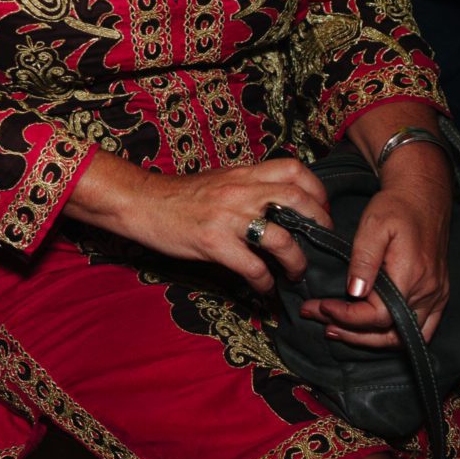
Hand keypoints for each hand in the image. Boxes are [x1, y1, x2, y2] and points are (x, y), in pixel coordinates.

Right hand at [105, 156, 331, 294]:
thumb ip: (248, 188)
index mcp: (243, 173)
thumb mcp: (219, 181)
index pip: (295, 170)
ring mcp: (228, 217)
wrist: (140, 202)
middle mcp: (241, 191)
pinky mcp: (213, 242)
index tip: (319, 210)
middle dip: (318, 225)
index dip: (317, 191)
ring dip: (296, 262)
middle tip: (319, 243)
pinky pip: (253, 267)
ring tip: (295, 273)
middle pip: (299, 202)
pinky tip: (263, 288)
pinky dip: (265, 283)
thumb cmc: (179, 195)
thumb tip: (279, 207)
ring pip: (283, 240)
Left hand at [301, 151, 451, 347]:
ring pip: (405, 338)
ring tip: (337, 329)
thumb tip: (354, 292)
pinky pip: (420, 330)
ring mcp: (436, 297)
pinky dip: (392, 335)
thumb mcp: (374, 225)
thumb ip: (364, 260)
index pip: (378, 316)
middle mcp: (428, 293)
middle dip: (352, 334)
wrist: (423, 196)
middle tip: (321, 322)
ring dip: (370, 339)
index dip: (347, 317)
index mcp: (412, 276)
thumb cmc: (396, 207)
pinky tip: (368, 329)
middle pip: (390, 335)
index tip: (321, 307)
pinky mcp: (438, 297)